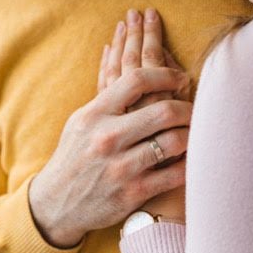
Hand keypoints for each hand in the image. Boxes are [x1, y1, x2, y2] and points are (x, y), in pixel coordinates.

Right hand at [28, 63, 191, 248]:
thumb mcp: (81, 120)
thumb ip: (107, 95)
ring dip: (191, 134)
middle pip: (162, 110)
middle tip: (196, 108)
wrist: (56, 202)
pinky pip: (174, 174)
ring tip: (196, 130)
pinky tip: (193, 158)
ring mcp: (121, 167)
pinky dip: (189, 164)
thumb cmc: (74, 155)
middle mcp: (107, 138)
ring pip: (173, 142)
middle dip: (187, 107)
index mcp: (94, 115)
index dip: (165, 74)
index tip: (180, 77)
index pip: (136, 81)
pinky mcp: (133, 193)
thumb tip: (120, 51)